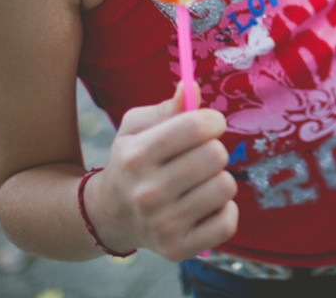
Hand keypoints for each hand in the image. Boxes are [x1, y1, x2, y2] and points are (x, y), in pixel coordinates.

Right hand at [85, 84, 238, 260]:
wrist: (108, 216)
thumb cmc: (131, 161)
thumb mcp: (137, 128)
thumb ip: (168, 108)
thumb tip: (190, 87)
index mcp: (136, 156)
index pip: (195, 127)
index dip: (213, 121)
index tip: (209, 125)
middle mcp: (146, 192)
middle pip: (215, 156)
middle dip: (214, 150)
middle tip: (200, 157)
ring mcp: (162, 224)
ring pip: (225, 187)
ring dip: (219, 180)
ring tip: (199, 182)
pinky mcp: (177, 249)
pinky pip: (227, 222)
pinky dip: (224, 211)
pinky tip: (205, 206)